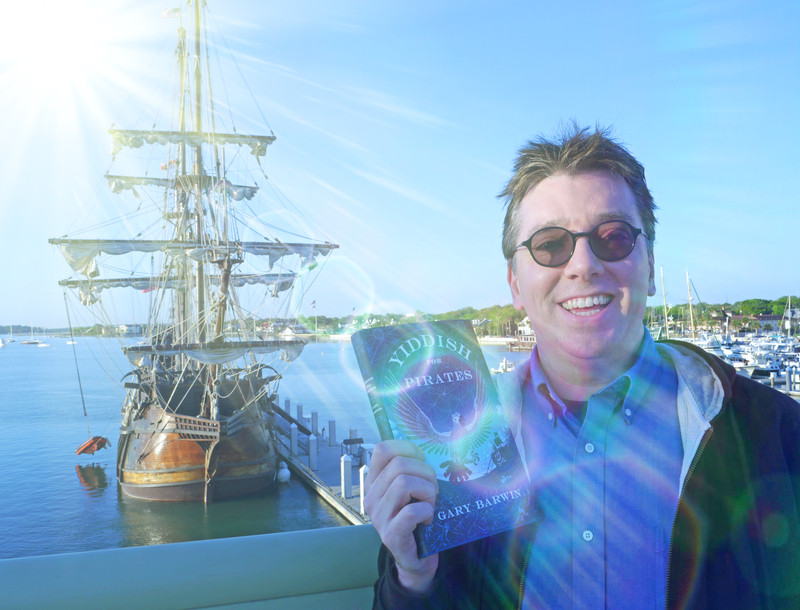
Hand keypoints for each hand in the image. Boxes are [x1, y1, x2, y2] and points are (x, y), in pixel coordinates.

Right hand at [364, 439, 439, 592]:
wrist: (415, 558)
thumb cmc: (416, 518)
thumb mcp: (409, 490)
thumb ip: (409, 470)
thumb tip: (423, 450)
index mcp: (374, 482)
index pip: (382, 449)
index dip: (408, 449)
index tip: (422, 462)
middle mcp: (371, 496)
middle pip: (400, 465)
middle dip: (426, 473)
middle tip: (432, 490)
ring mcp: (378, 516)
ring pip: (404, 484)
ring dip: (428, 491)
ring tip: (430, 504)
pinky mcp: (391, 535)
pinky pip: (411, 512)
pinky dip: (427, 511)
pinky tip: (427, 519)